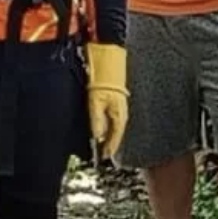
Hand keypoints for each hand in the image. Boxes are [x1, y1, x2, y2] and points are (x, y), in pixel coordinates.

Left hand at [86, 43, 129, 159]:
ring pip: (116, 126)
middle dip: (110, 144)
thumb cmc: (103, 79)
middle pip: (116, 134)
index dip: (109, 149)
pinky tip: (105, 127)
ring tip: (103, 143)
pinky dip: (110, 126)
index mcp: (119, 116)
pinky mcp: (117, 100)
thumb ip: (96, 121)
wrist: (109, 61)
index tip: (103, 157)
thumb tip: (97, 137)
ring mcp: (120, 106)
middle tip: (103, 153)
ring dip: (110, 135)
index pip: (115, 138)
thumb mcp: (95, 102)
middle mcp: (122, 113)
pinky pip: (114, 119)